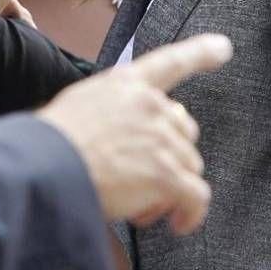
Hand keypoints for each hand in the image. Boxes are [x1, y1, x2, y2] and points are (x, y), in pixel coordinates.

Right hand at [39, 33, 233, 234]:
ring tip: (137, 202)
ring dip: (169, 189)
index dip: (200, 52)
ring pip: (189, 166)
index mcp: (125, 83)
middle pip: (184, 129)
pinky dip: (190, 213)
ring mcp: (160, 137)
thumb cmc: (54, 142)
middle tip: (142, 177)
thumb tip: (128, 133)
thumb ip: (113, 109)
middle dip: (169, 155)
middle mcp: (148, 103)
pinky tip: (175, 223)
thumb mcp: (81, 105)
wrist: (48, 164)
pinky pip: (196, 196)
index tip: (222, 46)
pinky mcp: (166, 172)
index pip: (169, 61)